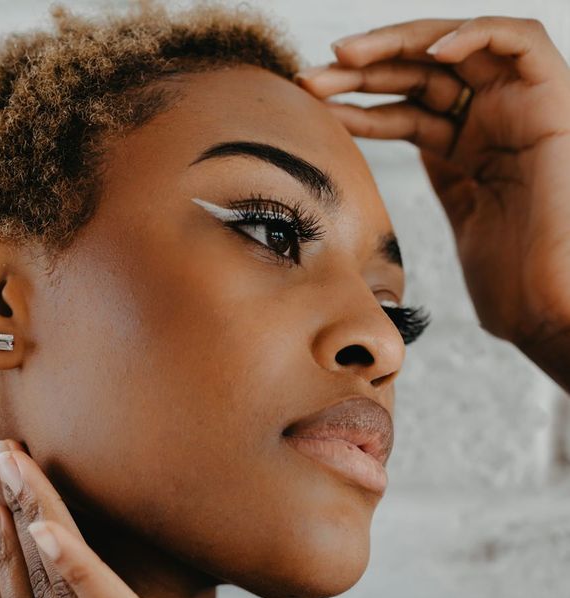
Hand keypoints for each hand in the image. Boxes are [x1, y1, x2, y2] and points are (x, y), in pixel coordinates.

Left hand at [295, 17, 569, 353]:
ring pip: (459, 45)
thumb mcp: (462, 222)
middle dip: (362, 71)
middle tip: (308, 79)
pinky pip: (521, 39)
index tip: (308, 105)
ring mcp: (524, 107)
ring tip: (346, 58)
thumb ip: (444, 181)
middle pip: (422, 74)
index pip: (405, 111)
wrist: (550, 308)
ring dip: (399, 43)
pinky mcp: (554, 99)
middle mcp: (497, 121)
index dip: (357, 104)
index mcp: (471, 152)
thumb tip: (408, 153)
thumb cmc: (510, 286)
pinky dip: (476, 33)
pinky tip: (427, 55)